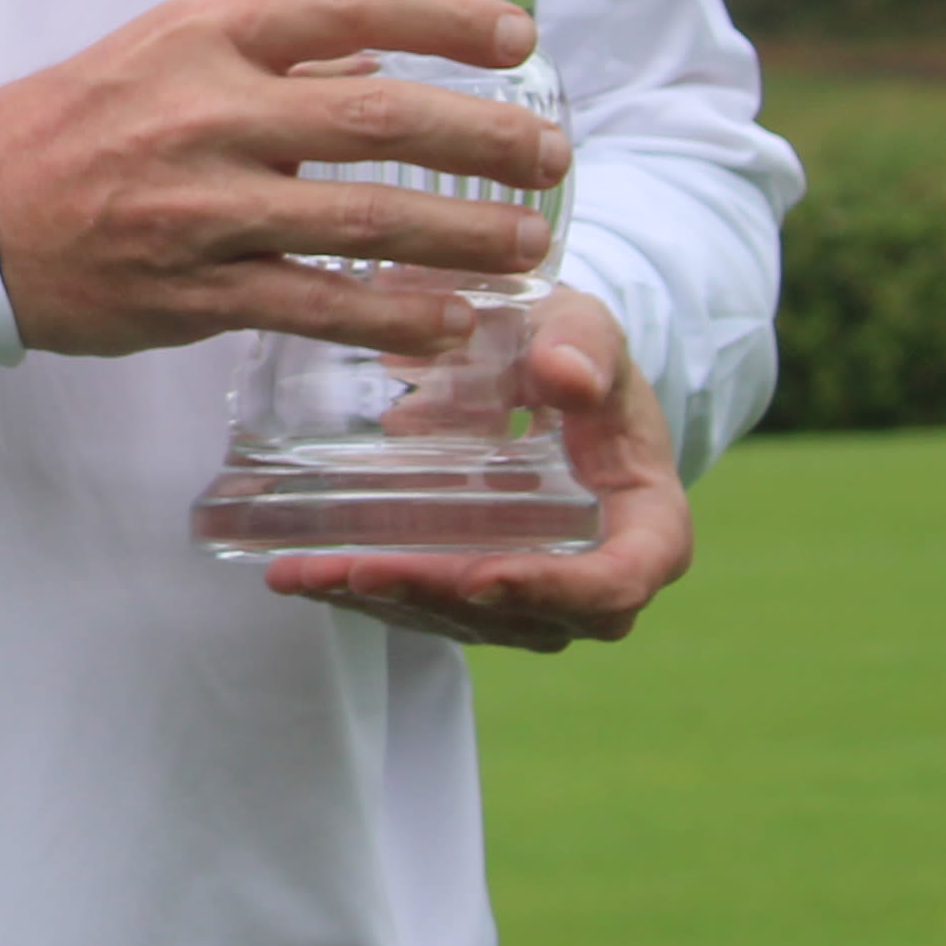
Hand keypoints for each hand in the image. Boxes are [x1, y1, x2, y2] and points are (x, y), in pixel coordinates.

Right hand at [0, 0, 563, 359]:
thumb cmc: (65, 126)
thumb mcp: (158, 53)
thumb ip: (271, 57)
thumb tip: (375, 61)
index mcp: (201, 35)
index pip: (346, 6)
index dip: (445, 17)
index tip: (518, 38)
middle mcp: (207, 112)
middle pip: (379, 116)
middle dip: (484, 138)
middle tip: (553, 156)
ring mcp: (201, 206)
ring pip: (364, 217)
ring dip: (465, 233)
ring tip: (532, 242)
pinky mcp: (193, 291)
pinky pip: (316, 302)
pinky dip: (394, 314)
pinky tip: (453, 321)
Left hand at [263, 293, 687, 650]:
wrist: (543, 367)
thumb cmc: (574, 348)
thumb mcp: (584, 327)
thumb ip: (584, 345)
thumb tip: (566, 375)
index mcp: (648, 524)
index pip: (617, 582)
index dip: (552, 589)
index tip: (482, 574)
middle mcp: (596, 577)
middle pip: (526, 614)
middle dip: (437, 596)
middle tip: (362, 572)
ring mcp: (535, 591)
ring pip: (464, 618)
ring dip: (385, 600)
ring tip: (308, 572)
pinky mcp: (479, 586)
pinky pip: (427, 603)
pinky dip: (364, 589)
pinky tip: (298, 571)